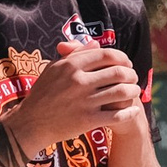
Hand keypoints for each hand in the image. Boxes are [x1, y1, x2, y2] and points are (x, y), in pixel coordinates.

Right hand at [5, 44, 143, 154]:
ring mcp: (84, 101)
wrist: (31, 123)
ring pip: (121, 92)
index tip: (126, 63)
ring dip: (133, 91)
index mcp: (70, 65)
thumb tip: (96, 43)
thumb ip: (75, 55)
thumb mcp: (54, 69)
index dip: (122, 58)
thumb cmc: (43, 93)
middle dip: (131, 74)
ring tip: (135, 91)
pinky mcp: (88, 120)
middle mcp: (78, 81)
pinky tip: (135, 110)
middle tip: (133, 77)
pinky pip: (118, 115)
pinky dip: (130, 112)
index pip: (106, 55)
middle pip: (118, 72)